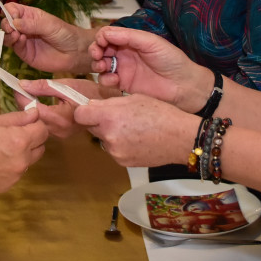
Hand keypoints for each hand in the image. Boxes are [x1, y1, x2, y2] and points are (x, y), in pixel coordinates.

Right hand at [0, 3, 92, 74]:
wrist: (75, 52)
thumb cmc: (65, 34)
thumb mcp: (50, 24)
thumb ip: (32, 24)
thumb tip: (14, 22)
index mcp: (29, 16)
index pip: (12, 9)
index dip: (9, 11)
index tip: (12, 16)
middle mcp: (24, 27)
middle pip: (6, 23)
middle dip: (6, 24)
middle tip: (12, 28)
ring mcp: (23, 41)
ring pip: (7, 36)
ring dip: (8, 35)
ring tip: (16, 35)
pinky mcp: (25, 54)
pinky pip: (15, 48)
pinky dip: (15, 43)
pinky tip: (22, 40)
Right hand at [0, 108, 47, 191]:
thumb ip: (18, 117)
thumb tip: (35, 113)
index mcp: (21, 140)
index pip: (43, 130)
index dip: (36, 124)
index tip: (26, 123)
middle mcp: (23, 159)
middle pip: (40, 147)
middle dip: (32, 139)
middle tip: (13, 135)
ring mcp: (17, 175)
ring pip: (30, 161)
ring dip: (23, 154)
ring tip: (1, 149)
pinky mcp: (9, 185)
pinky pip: (18, 172)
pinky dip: (12, 166)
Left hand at [18, 78, 109, 137]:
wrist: (106, 107)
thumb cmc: (88, 93)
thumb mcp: (66, 85)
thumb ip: (42, 86)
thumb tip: (22, 84)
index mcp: (59, 118)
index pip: (32, 110)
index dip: (22, 98)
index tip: (17, 87)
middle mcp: (57, 130)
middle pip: (32, 119)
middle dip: (24, 105)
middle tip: (21, 91)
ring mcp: (59, 135)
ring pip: (37, 123)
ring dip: (30, 111)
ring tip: (28, 96)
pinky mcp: (61, 135)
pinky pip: (44, 125)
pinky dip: (38, 115)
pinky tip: (38, 105)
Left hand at [73, 94, 194, 167]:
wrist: (179, 138)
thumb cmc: (161, 114)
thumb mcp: (134, 99)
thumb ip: (110, 103)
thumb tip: (92, 106)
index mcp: (110, 116)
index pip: (80, 115)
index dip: (84, 111)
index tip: (91, 110)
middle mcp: (108, 135)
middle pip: (91, 127)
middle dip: (100, 121)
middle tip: (119, 118)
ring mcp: (115, 151)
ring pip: (103, 139)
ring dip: (111, 134)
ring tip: (133, 129)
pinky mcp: (122, 162)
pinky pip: (114, 150)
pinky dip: (121, 145)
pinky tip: (137, 140)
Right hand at [89, 26, 212, 111]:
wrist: (183, 86)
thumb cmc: (172, 61)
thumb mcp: (151, 42)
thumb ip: (129, 36)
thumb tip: (106, 32)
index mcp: (132, 41)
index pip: (108, 35)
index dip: (101, 38)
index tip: (101, 43)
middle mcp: (126, 54)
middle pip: (101, 49)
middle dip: (95, 50)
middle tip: (97, 55)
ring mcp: (124, 69)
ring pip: (101, 65)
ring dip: (97, 64)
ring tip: (103, 67)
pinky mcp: (124, 85)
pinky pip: (107, 81)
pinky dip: (105, 79)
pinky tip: (113, 80)